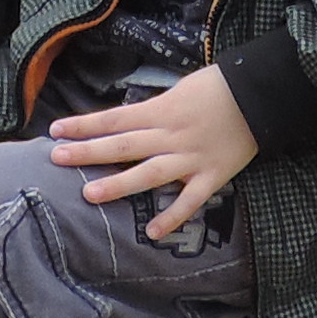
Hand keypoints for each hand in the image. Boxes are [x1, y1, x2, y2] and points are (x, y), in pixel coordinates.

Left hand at [46, 65, 256, 237]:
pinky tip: (151, 232)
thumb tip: (128, 121)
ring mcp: (191, 158)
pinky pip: (190, 200)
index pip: (114, 118)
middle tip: (57, 159)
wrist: (260, 95)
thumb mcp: (180, 88)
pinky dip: (172, 217)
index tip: (56, 131)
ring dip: (118, 185)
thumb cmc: (219, 85)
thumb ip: (154, 109)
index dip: (84, 125)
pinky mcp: (212, 175)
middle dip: (88, 152)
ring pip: (149, 174)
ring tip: (89, 194)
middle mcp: (171, 135)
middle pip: (123, 146)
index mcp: (161, 110)